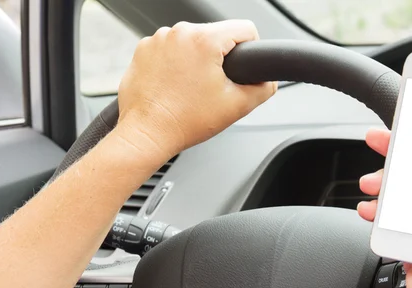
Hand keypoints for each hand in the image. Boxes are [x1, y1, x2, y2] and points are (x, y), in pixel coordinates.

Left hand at [116, 20, 276, 162]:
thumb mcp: (237, 106)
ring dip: (196, 61)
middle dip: (219, 58)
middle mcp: (179, 33)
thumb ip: (263, 88)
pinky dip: (174, 65)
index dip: (251, 48)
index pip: (244, 28)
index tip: (242, 68)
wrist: (147, 134)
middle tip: (213, 87)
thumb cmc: (184, 121)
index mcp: (204, 40)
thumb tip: (268, 81)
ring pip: (192, 43)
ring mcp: (158, 40)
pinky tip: (173, 87)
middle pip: (216, 35)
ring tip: (190, 89)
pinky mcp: (143, 50)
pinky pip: (169, 49)